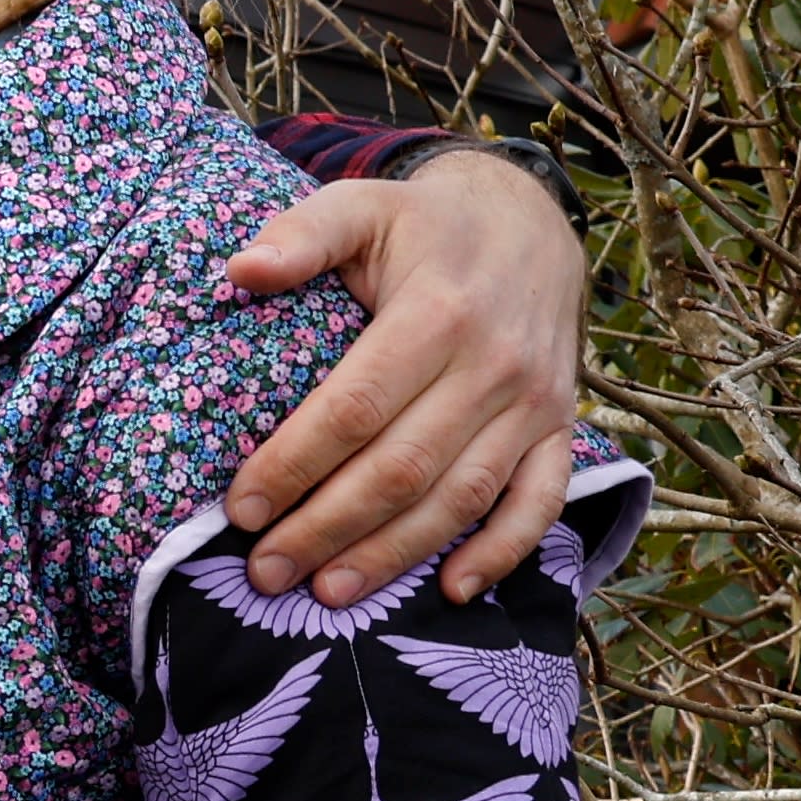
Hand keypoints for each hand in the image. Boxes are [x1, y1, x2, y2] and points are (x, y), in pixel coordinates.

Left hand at [217, 155, 586, 604]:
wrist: (530, 222)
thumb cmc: (424, 227)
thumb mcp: (362, 207)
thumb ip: (302, 234)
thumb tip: (240, 269)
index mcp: (438, 313)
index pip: (355, 407)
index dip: (296, 463)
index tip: (241, 507)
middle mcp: (494, 366)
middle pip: (402, 468)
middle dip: (328, 527)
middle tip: (265, 571)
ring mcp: (535, 403)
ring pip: (461, 497)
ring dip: (393, 554)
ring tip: (326, 593)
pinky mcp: (560, 428)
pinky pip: (539, 502)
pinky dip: (501, 553)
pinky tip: (449, 591)